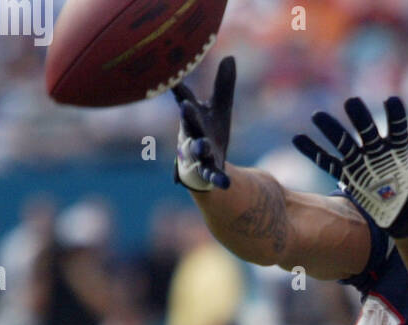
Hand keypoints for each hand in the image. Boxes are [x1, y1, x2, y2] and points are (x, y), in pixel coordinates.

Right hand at [173, 56, 235, 191]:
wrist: (205, 165)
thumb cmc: (208, 131)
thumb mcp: (219, 109)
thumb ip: (224, 87)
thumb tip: (231, 57)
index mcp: (193, 118)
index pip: (186, 102)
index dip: (182, 93)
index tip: (177, 83)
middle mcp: (192, 135)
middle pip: (189, 125)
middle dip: (188, 117)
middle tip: (186, 107)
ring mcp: (199, 156)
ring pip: (198, 151)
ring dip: (200, 147)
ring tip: (204, 145)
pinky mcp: (209, 172)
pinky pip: (213, 176)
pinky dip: (218, 179)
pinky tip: (226, 184)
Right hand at [293, 95, 407, 237]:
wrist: (407, 213)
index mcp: (395, 142)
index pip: (396, 124)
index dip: (395, 114)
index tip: (393, 102)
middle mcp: (375, 148)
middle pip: (365, 130)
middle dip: (359, 118)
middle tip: (352, 104)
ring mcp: (360, 161)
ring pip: (343, 143)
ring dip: (331, 130)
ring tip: (318, 116)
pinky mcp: (349, 176)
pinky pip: (328, 162)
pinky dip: (313, 152)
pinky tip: (298, 139)